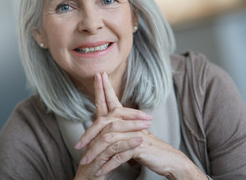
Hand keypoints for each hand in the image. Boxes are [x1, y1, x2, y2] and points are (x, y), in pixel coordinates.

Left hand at [77, 73, 207, 179]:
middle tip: (76, 145)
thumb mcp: (132, 136)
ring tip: (85, 165)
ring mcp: (134, 134)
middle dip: (88, 134)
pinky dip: (109, 165)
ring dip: (95, 154)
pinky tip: (101, 172)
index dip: (105, 88)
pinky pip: (119, 155)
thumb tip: (105, 124)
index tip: (99, 75)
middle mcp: (130, 123)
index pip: (113, 101)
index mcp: (127, 120)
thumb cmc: (150, 148)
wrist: (169, 159)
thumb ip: (120, 128)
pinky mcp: (138, 147)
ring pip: (108, 140)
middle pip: (104, 122)